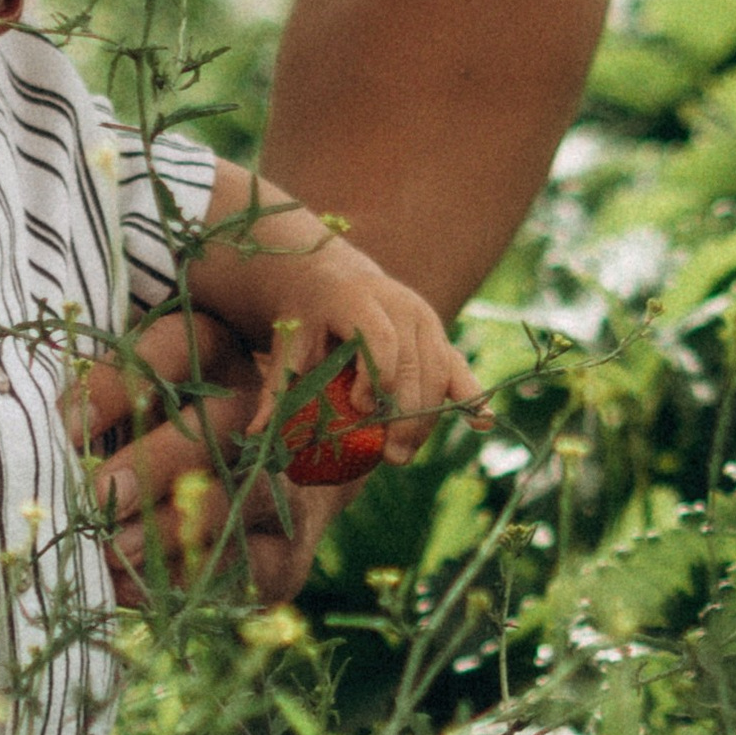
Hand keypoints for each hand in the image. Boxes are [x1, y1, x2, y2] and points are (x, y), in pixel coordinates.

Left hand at [80, 310, 352, 603]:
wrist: (264, 502)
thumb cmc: (163, 441)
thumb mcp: (129, 407)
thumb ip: (95, 408)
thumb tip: (47, 434)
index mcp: (215, 356)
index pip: (177, 348)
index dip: (120, 385)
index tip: (67, 427)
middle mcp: (260, 411)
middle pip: (220, 424)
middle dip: (157, 462)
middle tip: (98, 493)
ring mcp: (285, 483)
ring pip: (245, 496)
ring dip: (176, 526)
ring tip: (113, 549)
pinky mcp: (287, 551)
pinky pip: (249, 566)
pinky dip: (189, 578)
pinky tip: (135, 588)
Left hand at [246, 233, 483, 462]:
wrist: (334, 278)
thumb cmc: (307, 319)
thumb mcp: (288, 345)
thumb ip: (277, 388)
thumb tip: (255, 436)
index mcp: (358, 300)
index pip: (379, 338)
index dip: (375, 375)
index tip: (359, 409)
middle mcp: (399, 303)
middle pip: (413, 362)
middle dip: (405, 413)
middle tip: (390, 456)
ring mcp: (424, 318)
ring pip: (438, 370)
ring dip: (427, 417)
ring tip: (402, 454)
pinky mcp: (438, 333)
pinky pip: (458, 365)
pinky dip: (469, 394)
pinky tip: (480, 421)